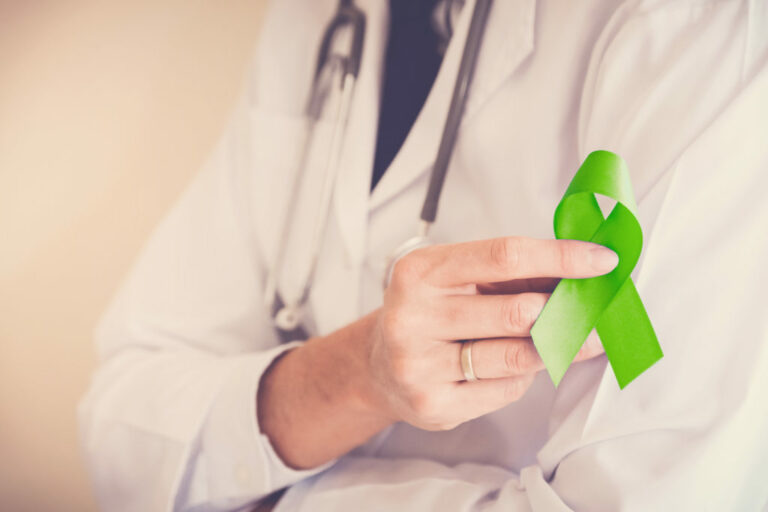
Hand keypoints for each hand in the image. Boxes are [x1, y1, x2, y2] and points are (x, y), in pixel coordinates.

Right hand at [363, 237, 615, 430]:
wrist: (380, 366)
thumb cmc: (431, 313)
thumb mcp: (456, 279)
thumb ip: (509, 274)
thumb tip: (582, 270)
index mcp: (420, 271)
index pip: (504, 256)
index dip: (560, 257)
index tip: (600, 261)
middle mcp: (413, 316)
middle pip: (516, 310)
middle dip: (564, 310)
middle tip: (593, 309)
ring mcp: (419, 364)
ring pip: (515, 355)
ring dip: (556, 346)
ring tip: (575, 338)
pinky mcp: (434, 403)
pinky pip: (505, 388)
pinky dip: (523, 376)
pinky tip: (519, 366)